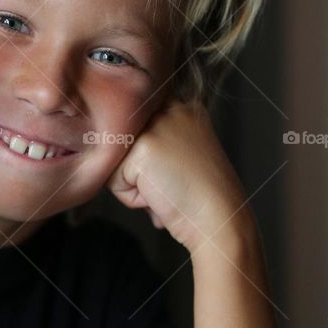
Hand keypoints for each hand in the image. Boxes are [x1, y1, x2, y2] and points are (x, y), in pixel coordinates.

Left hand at [107, 98, 250, 251]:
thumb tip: (106, 145)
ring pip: (115, 161)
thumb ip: (152, 142)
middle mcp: (169, 108)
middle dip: (138, 172)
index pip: (135, 131)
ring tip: (166, 189)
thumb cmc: (201, 198)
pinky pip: (114, 179)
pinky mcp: (143, 149)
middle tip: (171, 182)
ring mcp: (156, 126)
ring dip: (134, 185)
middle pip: (122, 144)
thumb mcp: (181, 154)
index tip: (173, 173)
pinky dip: (132, 198)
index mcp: (182, 107)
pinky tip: (161, 196)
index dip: (146, 162)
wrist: (221, 220)